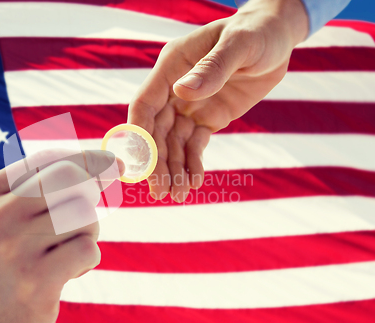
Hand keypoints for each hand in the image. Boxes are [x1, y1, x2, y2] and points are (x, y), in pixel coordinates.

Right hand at [0, 150, 123, 322]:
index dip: (85, 158)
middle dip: (91, 192)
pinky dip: (88, 259)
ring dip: (87, 232)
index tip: (112, 162)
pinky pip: (88, 248)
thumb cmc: (3, 262)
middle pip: (69, 179)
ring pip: (84, 214)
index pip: (44, 160)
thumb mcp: (2, 219)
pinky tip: (67, 272)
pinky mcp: (36, 280)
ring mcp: (13, 250)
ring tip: (65, 251)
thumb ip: (37, 188)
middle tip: (90, 211)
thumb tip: (101, 163)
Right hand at [128, 0, 307, 201]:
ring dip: (174, 169)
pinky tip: (194, 182)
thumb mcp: (239, 45)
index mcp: (171, 67)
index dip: (138, 133)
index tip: (139, 163)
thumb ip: (212, 68)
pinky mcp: (208, 118)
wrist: (275, 39)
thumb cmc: (255, 33)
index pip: (145, 104)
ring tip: (177, 195)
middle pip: (157, 131)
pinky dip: (193, 164)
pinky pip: (196, 144)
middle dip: (157, 162)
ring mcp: (190, 105)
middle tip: (159, 191)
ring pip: (175, 143)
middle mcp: (174, 89)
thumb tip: (183, 93)